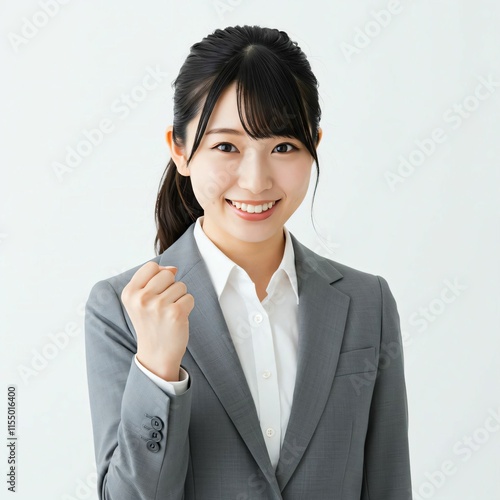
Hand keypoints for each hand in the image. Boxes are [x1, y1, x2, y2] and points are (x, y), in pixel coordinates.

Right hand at [121, 261, 193, 380]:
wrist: (156, 354)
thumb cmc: (150, 323)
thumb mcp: (140, 301)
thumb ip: (152, 279)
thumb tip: (172, 268)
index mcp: (129, 293)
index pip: (151, 266)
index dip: (159, 276)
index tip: (156, 292)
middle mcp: (141, 298)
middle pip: (167, 274)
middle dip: (170, 287)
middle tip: (163, 306)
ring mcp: (158, 306)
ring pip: (180, 285)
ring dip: (179, 298)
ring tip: (169, 313)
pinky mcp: (175, 313)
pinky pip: (189, 297)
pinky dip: (187, 307)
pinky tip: (177, 318)